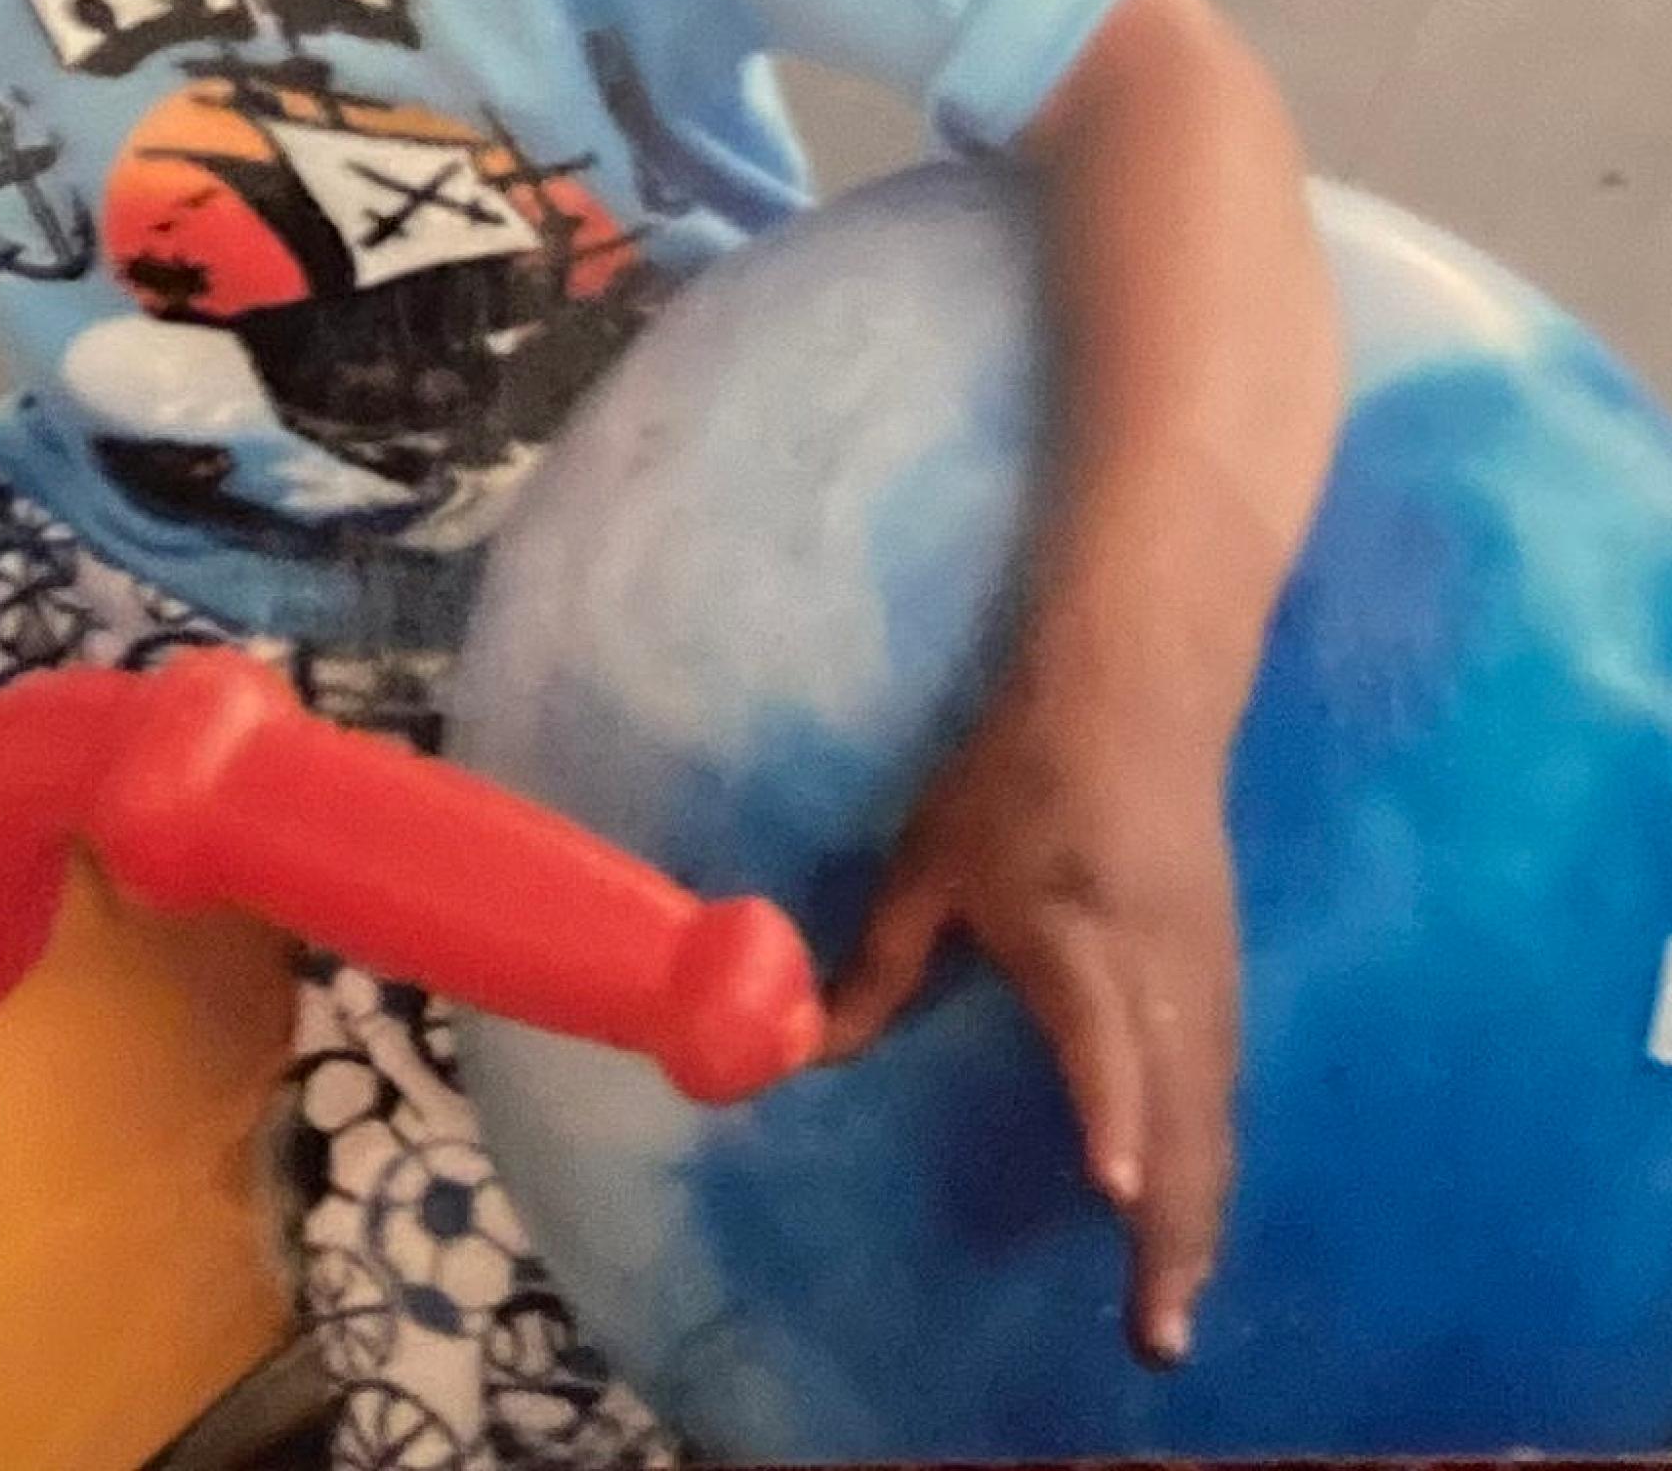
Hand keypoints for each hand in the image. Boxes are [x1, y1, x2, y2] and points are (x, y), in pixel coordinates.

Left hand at [819, 670, 1240, 1366]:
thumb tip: (811, 1052)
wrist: (1135, 702)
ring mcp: (1203, 978)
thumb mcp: (929, 858)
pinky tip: (1195, 1236)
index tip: (1112, 1186)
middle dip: (1168, 1225)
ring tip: (1170, 1315)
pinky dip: (1212, 1171)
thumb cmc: (1013, 778)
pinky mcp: (1225, 984)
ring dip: (1198, 1218)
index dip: (1109, 1108)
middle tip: (1151, 1334)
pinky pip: (1222, 1096)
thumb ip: (881, 962)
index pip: (1099, 1029)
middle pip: (1176, 1109)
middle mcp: (1151, 965)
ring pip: (1211, 1117)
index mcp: (1070, 925)